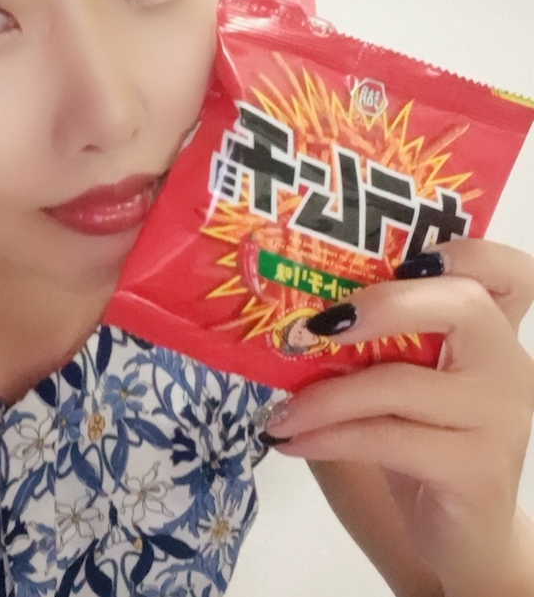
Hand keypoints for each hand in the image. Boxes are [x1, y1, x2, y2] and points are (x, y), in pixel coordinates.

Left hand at [262, 240, 533, 593]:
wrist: (463, 537)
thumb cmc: (423, 439)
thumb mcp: (402, 378)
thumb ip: (374, 338)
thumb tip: (287, 305)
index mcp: (492, 329)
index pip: (505, 270)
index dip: (462, 250)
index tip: (401, 260)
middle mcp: (509, 363)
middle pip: (459, 304)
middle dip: (380, 304)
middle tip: (312, 327)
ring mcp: (500, 417)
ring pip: (399, 383)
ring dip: (323, 396)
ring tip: (278, 412)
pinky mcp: (476, 468)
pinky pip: (385, 437)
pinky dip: (328, 436)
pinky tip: (290, 441)